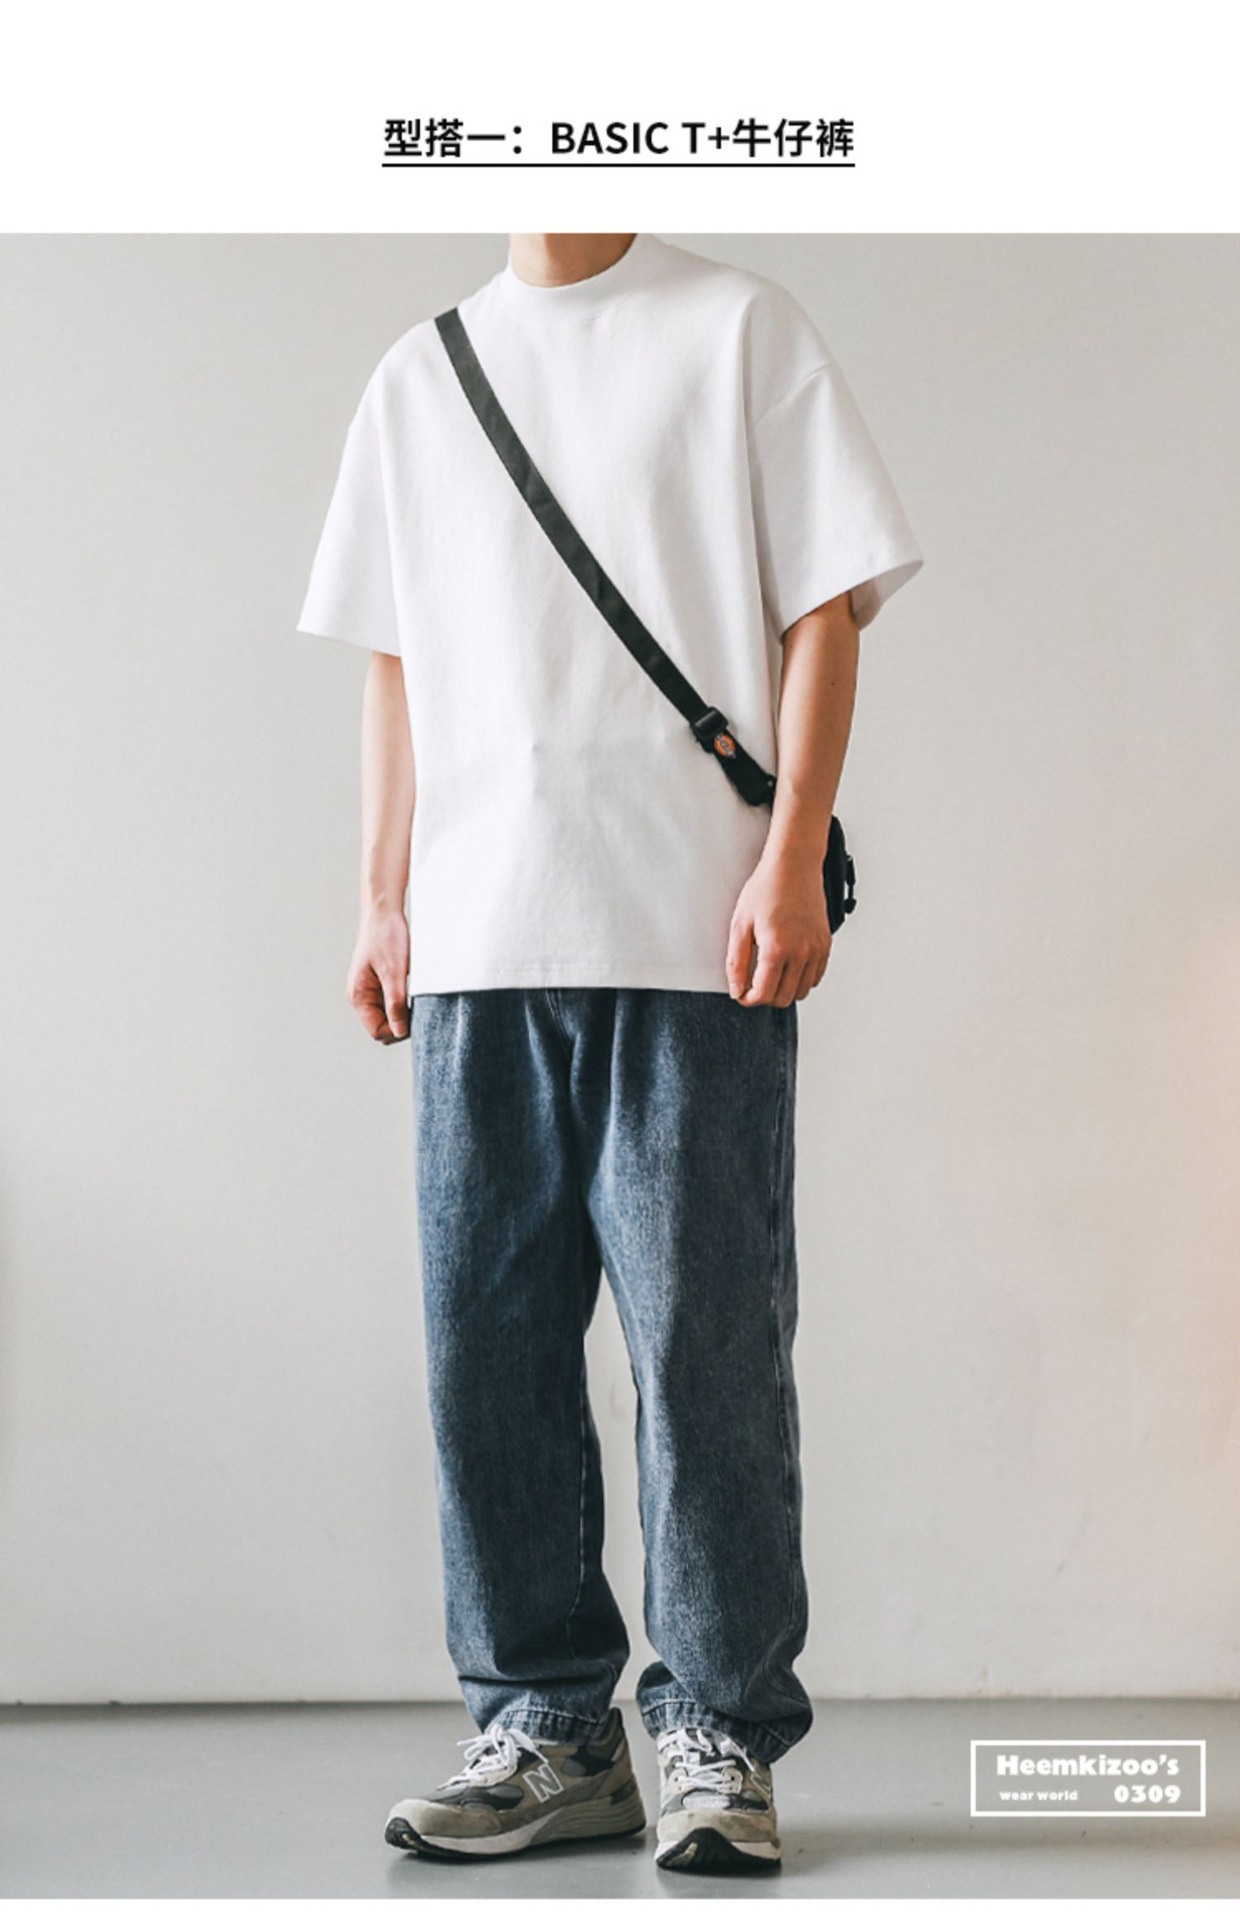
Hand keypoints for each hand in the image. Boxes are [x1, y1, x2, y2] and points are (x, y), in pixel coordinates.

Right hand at [347, 907, 410, 1042]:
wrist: (385, 912)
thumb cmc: (386, 937)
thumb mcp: (394, 973)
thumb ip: (395, 1004)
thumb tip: (399, 1032)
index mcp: (359, 996)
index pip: (377, 1032)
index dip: (398, 1031)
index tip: (417, 1019)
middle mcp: (361, 996)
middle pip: (382, 1026)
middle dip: (401, 1023)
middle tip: (418, 1007)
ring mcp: (369, 990)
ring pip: (388, 1016)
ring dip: (403, 1011)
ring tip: (415, 995)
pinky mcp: (379, 982)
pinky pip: (392, 1002)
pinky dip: (403, 1001)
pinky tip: (413, 989)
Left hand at [726, 850, 831, 1007]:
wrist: (794, 866)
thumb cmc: (766, 889)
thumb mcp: (740, 924)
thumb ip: (737, 962)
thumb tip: (737, 989)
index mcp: (777, 949)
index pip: (764, 994)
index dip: (748, 999)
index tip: (742, 994)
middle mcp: (801, 953)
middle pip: (783, 998)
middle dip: (765, 997)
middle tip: (753, 983)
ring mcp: (817, 950)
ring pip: (801, 992)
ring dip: (784, 990)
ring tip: (770, 975)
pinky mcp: (825, 944)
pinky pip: (815, 977)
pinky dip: (801, 980)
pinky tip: (788, 967)